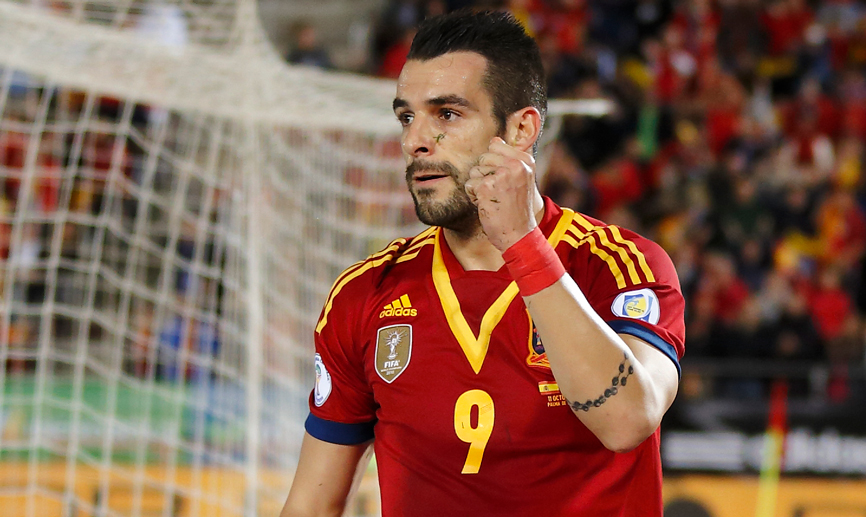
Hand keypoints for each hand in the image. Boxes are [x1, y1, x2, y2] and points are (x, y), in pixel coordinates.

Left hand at [464, 137, 537, 251]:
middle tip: (498, 192)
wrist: (519, 234)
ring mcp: (501, 175)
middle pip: (483, 157)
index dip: (493, 163)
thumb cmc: (517, 209)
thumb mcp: (522, 179)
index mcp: (526, 160)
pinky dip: (474, 197)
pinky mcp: (487, 187)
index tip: (503, 179)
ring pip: (474, 171)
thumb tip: (494, 140)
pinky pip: (469, 185)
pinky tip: (487, 205)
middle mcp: (515, 165)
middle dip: (484, 175)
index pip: (496, 144)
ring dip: (479, 186)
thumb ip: (510, 160)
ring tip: (494, 199)